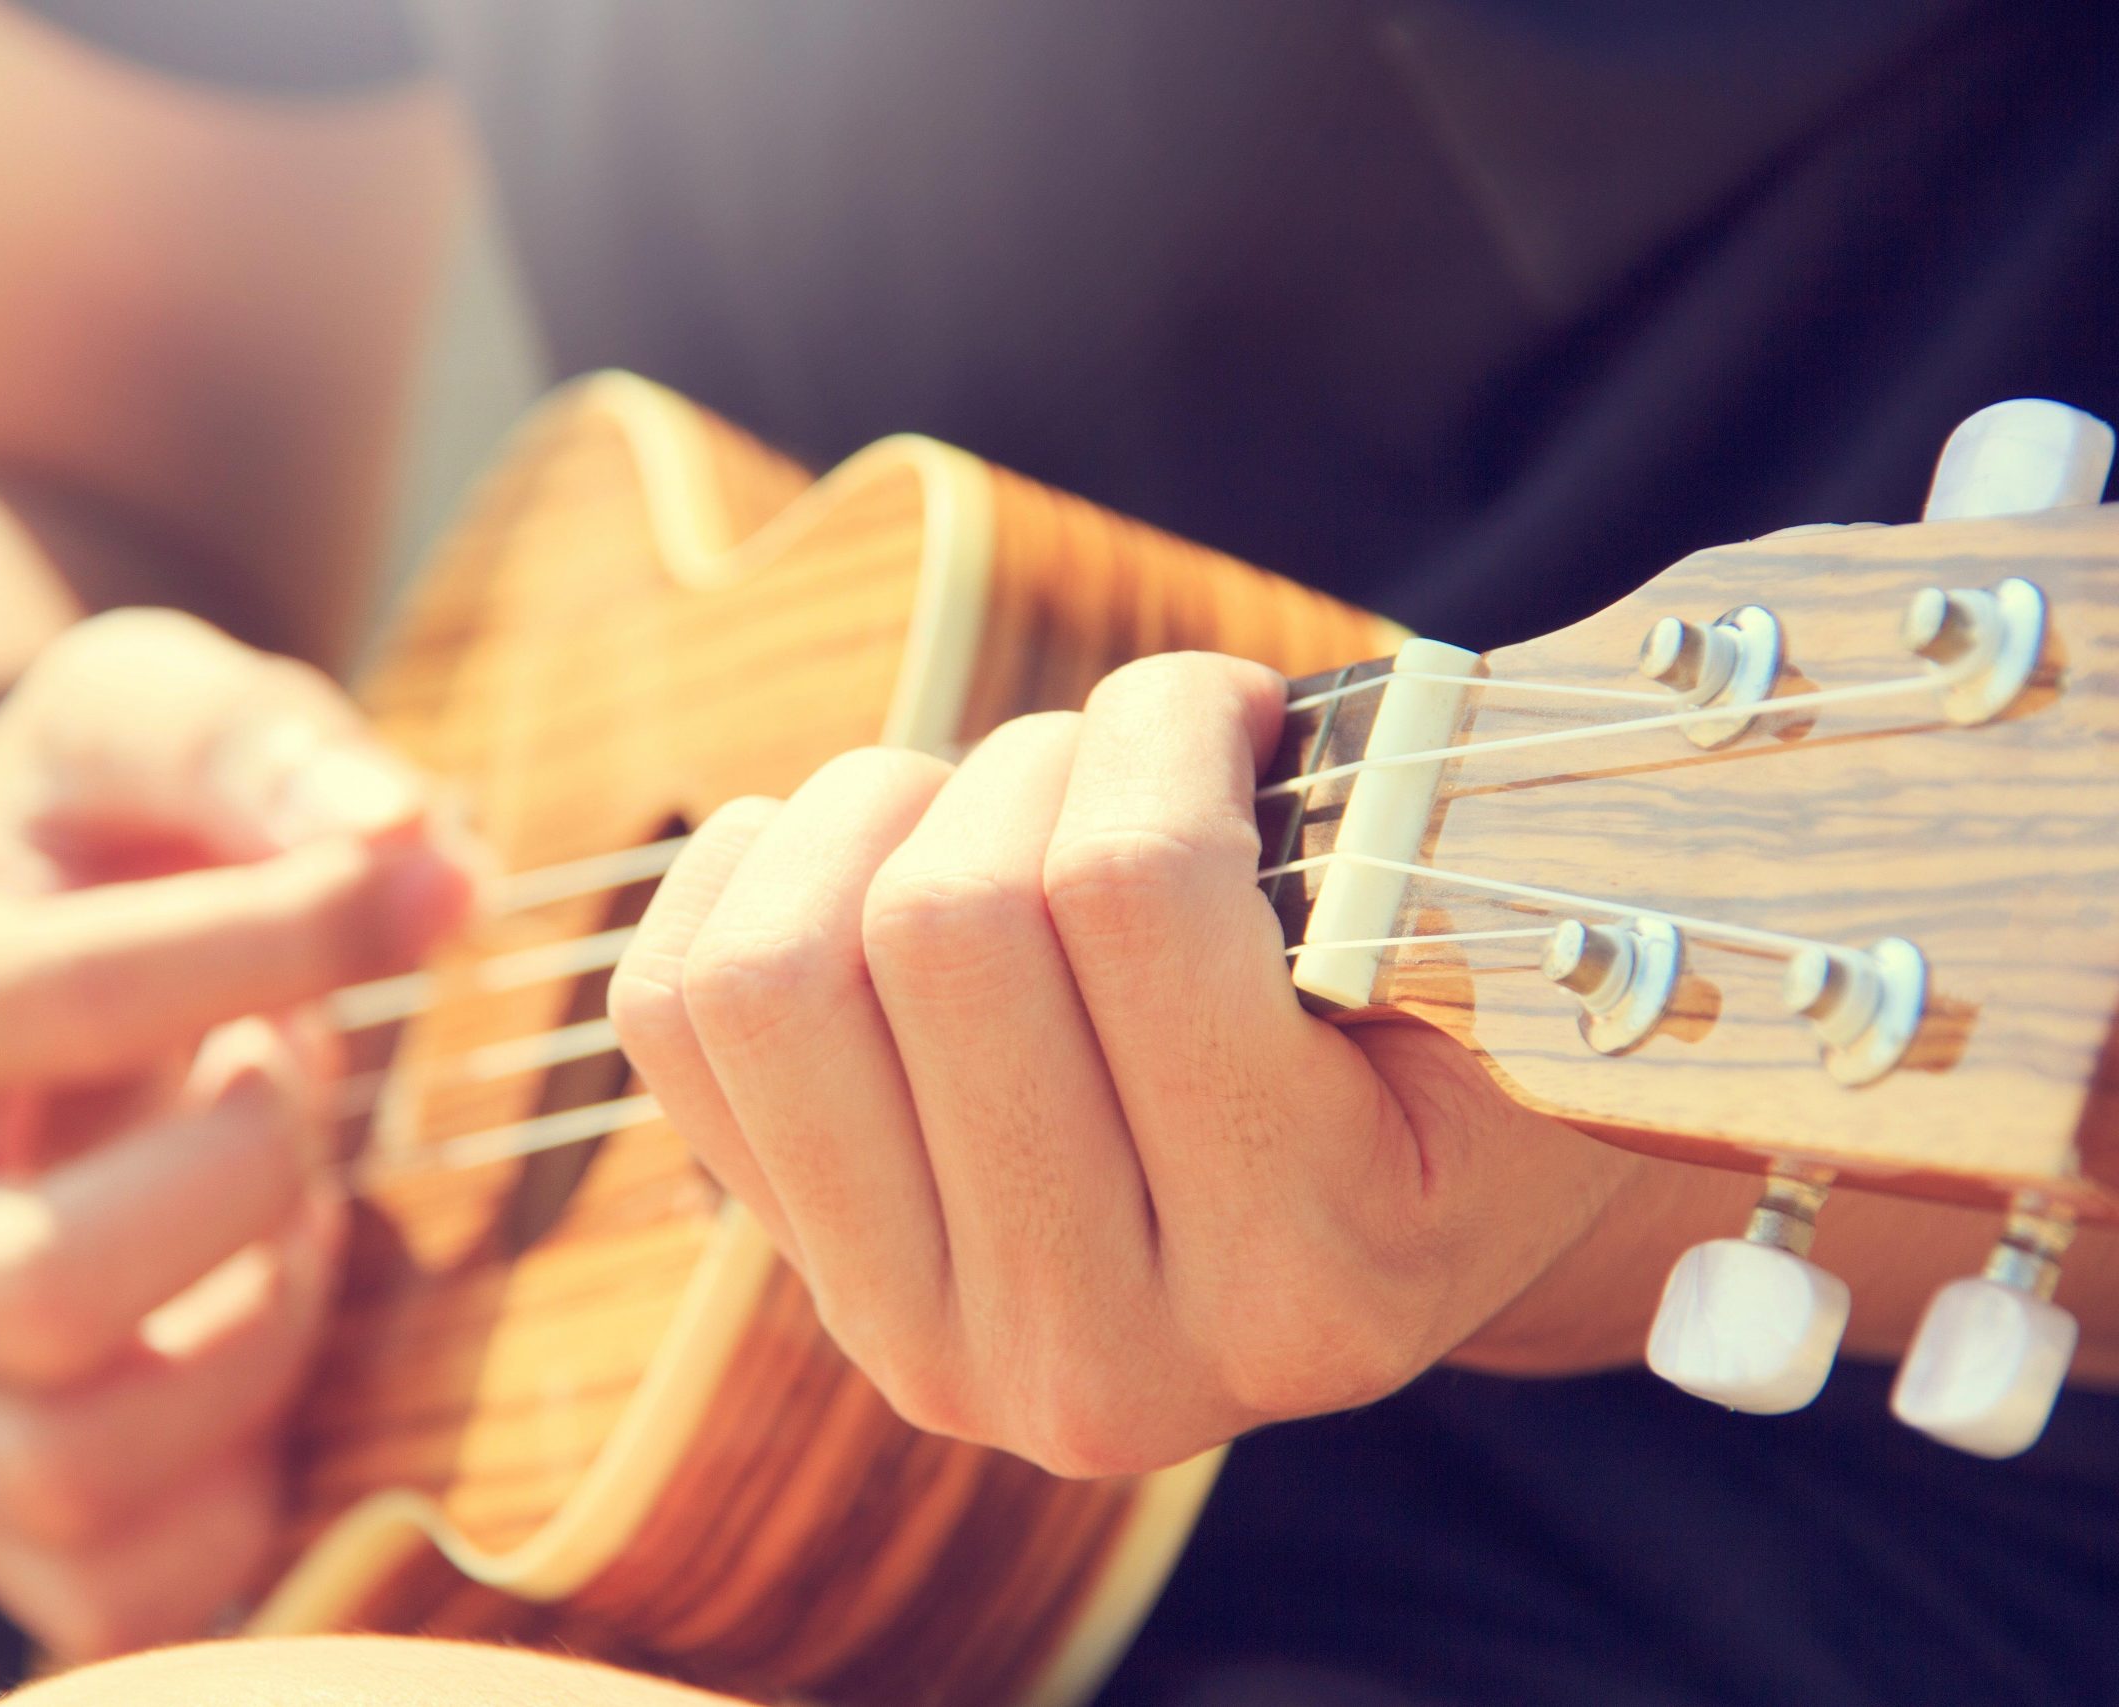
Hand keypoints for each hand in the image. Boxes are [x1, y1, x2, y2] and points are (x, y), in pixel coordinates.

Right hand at [0, 609, 476, 1657]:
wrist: (25, 981)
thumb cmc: (103, 846)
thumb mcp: (151, 723)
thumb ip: (261, 746)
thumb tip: (416, 846)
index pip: (67, 999)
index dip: (291, 937)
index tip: (420, 884)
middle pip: (41, 1288)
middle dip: (248, 1179)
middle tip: (294, 1084)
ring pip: (86, 1458)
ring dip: (259, 1327)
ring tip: (283, 1203)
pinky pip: (135, 1582)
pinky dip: (246, 1473)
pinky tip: (255, 1322)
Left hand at [611, 652, 1633, 1476]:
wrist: (1372, 1237)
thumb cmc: (1443, 1059)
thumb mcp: (1504, 974)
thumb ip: (1395, 852)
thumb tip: (1199, 707)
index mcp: (1311, 1282)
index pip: (1133, 894)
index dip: (1164, 723)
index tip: (1226, 703)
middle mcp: (1103, 1361)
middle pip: (943, 927)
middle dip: (1032, 761)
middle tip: (1119, 757)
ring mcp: (929, 1338)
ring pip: (775, 977)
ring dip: (874, 814)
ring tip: (985, 802)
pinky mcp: (814, 1278)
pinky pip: (675, 1015)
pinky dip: (745, 871)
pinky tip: (859, 848)